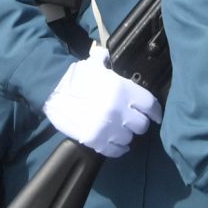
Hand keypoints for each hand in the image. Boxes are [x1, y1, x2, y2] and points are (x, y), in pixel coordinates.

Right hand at [41, 43, 161, 157]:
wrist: (51, 92)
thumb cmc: (75, 77)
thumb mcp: (95, 66)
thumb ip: (108, 64)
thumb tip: (108, 57)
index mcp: (123, 89)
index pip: (150, 105)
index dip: (155, 112)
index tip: (155, 116)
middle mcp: (119, 110)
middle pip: (142, 125)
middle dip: (138, 124)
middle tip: (131, 122)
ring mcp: (108, 127)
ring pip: (129, 139)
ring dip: (126, 136)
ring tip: (120, 132)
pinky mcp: (96, 140)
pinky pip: (115, 151)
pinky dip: (117, 149)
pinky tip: (116, 145)